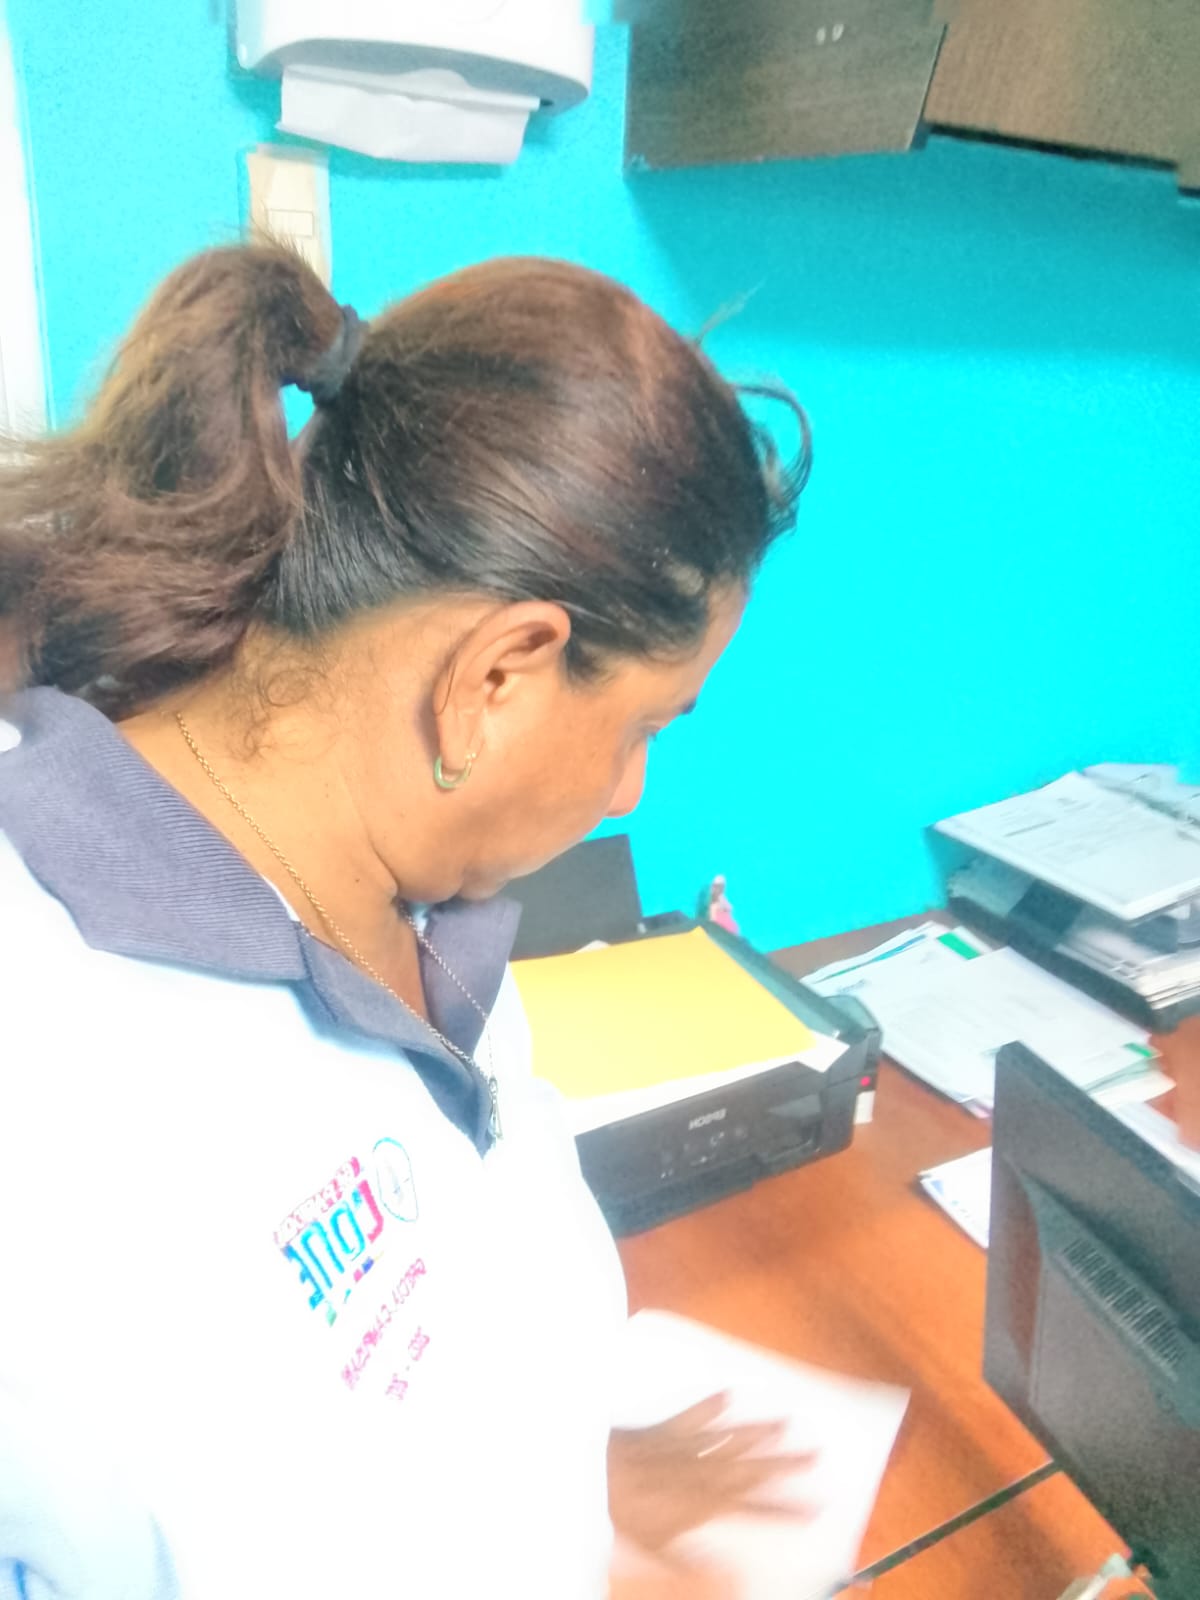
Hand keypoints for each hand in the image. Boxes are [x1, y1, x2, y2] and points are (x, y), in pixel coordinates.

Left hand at [608, 1391, 815, 1555]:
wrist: (593, 1469)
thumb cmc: (623, 1511)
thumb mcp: (656, 1545)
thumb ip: (690, 1558)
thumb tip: (727, 1572)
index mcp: (704, 1501)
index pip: (755, 1507)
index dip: (787, 1508)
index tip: (816, 1507)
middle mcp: (701, 1470)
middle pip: (752, 1467)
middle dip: (786, 1463)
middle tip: (817, 1454)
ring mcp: (685, 1446)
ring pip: (729, 1437)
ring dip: (757, 1430)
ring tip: (786, 1421)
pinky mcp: (666, 1429)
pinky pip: (691, 1416)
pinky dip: (709, 1406)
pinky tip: (727, 1393)